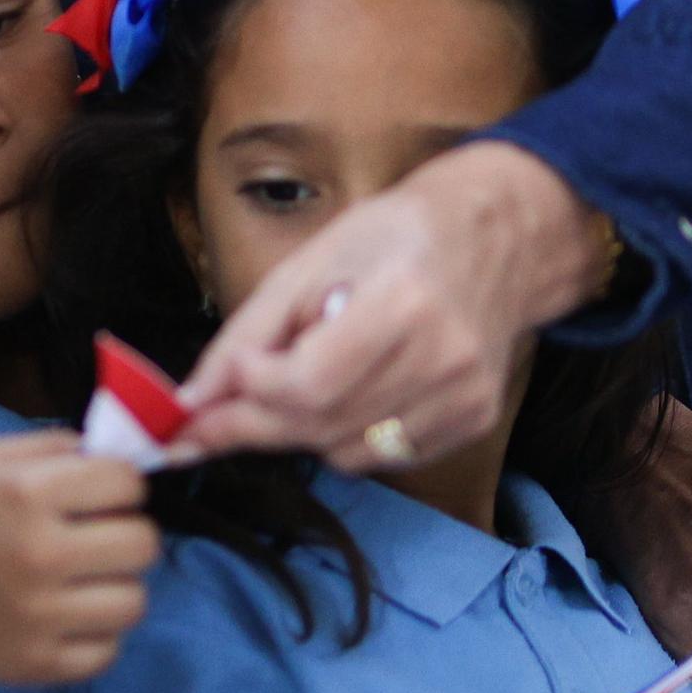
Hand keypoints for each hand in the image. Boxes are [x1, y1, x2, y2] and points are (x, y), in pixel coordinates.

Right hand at [0, 433, 154, 687]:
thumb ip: (44, 448)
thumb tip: (105, 452)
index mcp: (24, 494)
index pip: (126, 482)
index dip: (118, 485)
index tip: (99, 495)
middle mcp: (41, 554)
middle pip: (142, 543)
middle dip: (124, 533)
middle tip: (94, 538)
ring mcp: (42, 617)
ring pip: (134, 601)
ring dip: (114, 587)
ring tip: (82, 582)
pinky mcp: (37, 666)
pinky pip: (108, 651)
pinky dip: (95, 635)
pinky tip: (66, 618)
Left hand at [168, 143, 615, 469]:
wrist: (498, 236)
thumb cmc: (397, 236)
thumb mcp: (311, 261)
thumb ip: (248, 332)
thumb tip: (193, 398)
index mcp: (403, 302)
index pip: (310, 383)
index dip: (252, 393)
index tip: (211, 390)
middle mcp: (443, 358)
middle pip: (322, 424)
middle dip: (254, 424)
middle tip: (209, 419)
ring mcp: (465, 396)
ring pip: (346, 451)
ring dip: (300, 429)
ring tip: (297, 380)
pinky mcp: (473, 420)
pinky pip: (383, 457)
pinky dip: (345, 435)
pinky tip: (347, 392)